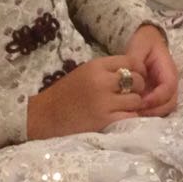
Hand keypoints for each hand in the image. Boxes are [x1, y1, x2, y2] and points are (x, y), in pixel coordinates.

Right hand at [25, 54, 143, 138]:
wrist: (43, 117)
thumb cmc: (64, 94)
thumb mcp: (85, 72)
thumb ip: (107, 70)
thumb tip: (134, 71)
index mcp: (96, 66)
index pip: (132, 61)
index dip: (139, 69)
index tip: (138, 76)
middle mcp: (102, 82)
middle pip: (137, 80)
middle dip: (139, 87)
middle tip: (132, 94)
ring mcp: (104, 102)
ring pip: (136, 99)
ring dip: (134, 104)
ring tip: (125, 107)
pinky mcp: (104, 121)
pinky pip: (129, 116)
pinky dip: (128, 117)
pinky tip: (120, 117)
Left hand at [123, 24, 177, 117]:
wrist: (146, 40)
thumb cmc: (143, 42)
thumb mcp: (140, 45)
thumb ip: (136, 59)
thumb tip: (133, 76)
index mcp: (168, 70)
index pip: (169, 88)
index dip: (156, 97)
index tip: (140, 101)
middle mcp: (169, 83)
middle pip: (169, 104)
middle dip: (153, 111)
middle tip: (135, 112)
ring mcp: (164, 92)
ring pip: (164, 110)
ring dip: (150, 115)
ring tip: (133, 115)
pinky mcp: (156, 97)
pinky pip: (155, 110)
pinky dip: (146, 115)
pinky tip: (132, 114)